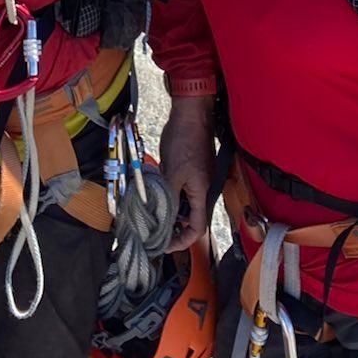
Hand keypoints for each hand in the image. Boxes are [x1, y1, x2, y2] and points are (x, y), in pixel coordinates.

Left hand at [160, 95, 217, 251]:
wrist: (191, 113)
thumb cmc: (184, 140)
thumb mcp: (172, 173)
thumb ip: (169, 199)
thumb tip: (161, 221)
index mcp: (203, 193)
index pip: (197, 228)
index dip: (182, 240)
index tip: (164, 244)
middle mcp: (205, 189)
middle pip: (192, 218)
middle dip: (173, 227)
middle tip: (153, 230)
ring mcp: (200, 179)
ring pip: (186, 204)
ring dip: (171, 210)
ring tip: (151, 212)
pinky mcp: (194, 170)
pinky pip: (183, 190)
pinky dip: (171, 195)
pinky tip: (156, 192)